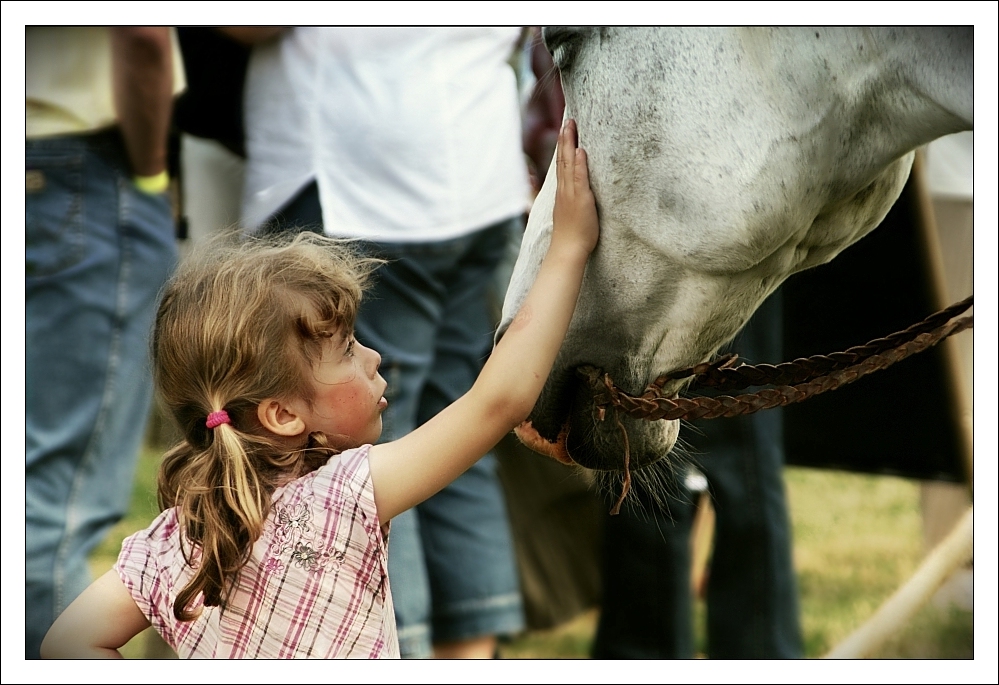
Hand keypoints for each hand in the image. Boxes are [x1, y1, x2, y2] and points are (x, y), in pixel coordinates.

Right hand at [552, 119, 598, 255]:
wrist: (568, 250)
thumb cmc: (571, 236)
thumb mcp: (568, 214)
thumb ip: (569, 202)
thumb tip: (572, 195)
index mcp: (562, 192)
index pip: (562, 165)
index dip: (562, 148)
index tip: (564, 132)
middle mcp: (564, 190)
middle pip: (562, 160)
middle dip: (564, 140)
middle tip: (567, 121)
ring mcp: (571, 193)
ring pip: (568, 164)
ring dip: (569, 144)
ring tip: (570, 127)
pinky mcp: (581, 199)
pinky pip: (580, 178)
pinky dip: (579, 164)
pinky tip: (580, 150)